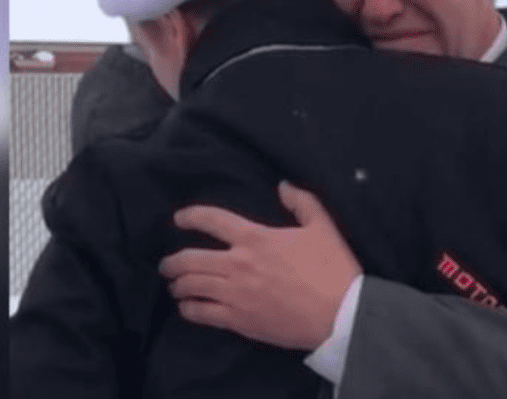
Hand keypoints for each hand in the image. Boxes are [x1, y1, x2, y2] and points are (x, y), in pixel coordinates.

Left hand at [158, 181, 361, 350]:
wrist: (339, 315)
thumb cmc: (332, 269)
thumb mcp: (322, 227)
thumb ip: (302, 202)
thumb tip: (283, 185)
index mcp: (256, 238)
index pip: (213, 220)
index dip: (191, 216)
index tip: (179, 218)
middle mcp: (238, 265)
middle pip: (191, 258)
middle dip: (173, 261)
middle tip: (166, 264)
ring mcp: (235, 295)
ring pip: (192, 286)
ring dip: (178, 285)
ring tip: (174, 286)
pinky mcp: (239, 320)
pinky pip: (202, 314)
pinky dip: (189, 309)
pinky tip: (187, 308)